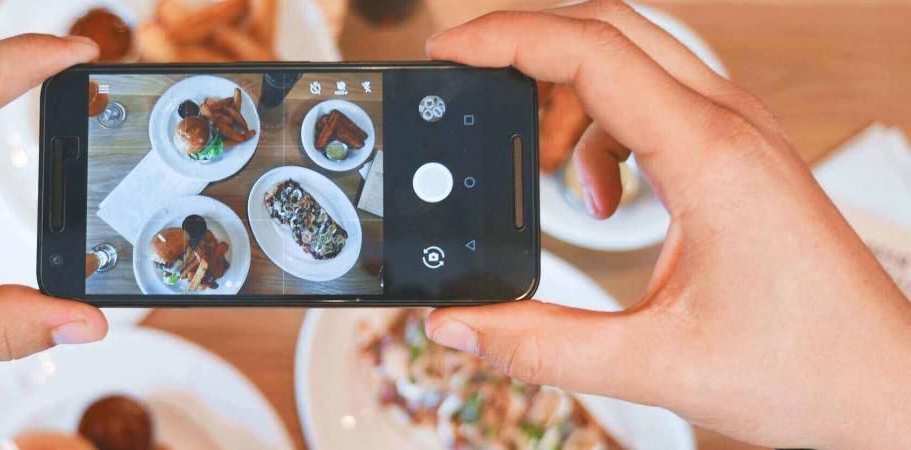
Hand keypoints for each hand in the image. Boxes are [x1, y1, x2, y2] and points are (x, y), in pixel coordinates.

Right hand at [423, 1, 910, 447]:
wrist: (886, 388)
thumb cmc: (807, 368)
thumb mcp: (653, 363)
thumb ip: (539, 345)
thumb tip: (457, 324)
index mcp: (709, 156)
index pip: (592, 51)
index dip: (507, 37)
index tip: (449, 52)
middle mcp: (728, 125)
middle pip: (608, 29)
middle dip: (527, 49)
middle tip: (471, 89)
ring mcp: (738, 133)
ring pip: (630, 59)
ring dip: (566, 96)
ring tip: (541, 170)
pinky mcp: (738, 153)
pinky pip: (652, 100)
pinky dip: (602, 130)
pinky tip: (602, 198)